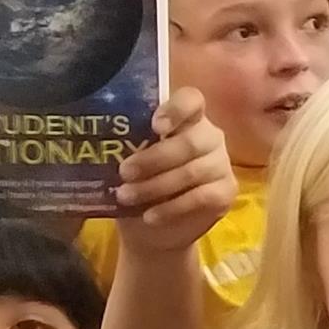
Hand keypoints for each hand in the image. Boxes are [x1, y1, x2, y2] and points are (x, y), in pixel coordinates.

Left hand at [113, 89, 236, 249]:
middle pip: (190, 141)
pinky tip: (151, 216)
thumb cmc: (141, 183)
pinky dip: (172, 208)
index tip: (155, 127)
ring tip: (126, 197)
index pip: (192, 100)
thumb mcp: (130, 160)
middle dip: (154, 158)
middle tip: (124, 172)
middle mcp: (209, 136)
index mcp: (186, 119)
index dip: (176, 109)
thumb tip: (102, 142)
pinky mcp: (226, 191)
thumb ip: (127, 145)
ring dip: (155, 186)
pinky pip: (202, 197)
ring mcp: (221, 163)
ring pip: (193, 171)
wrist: (155, 228)